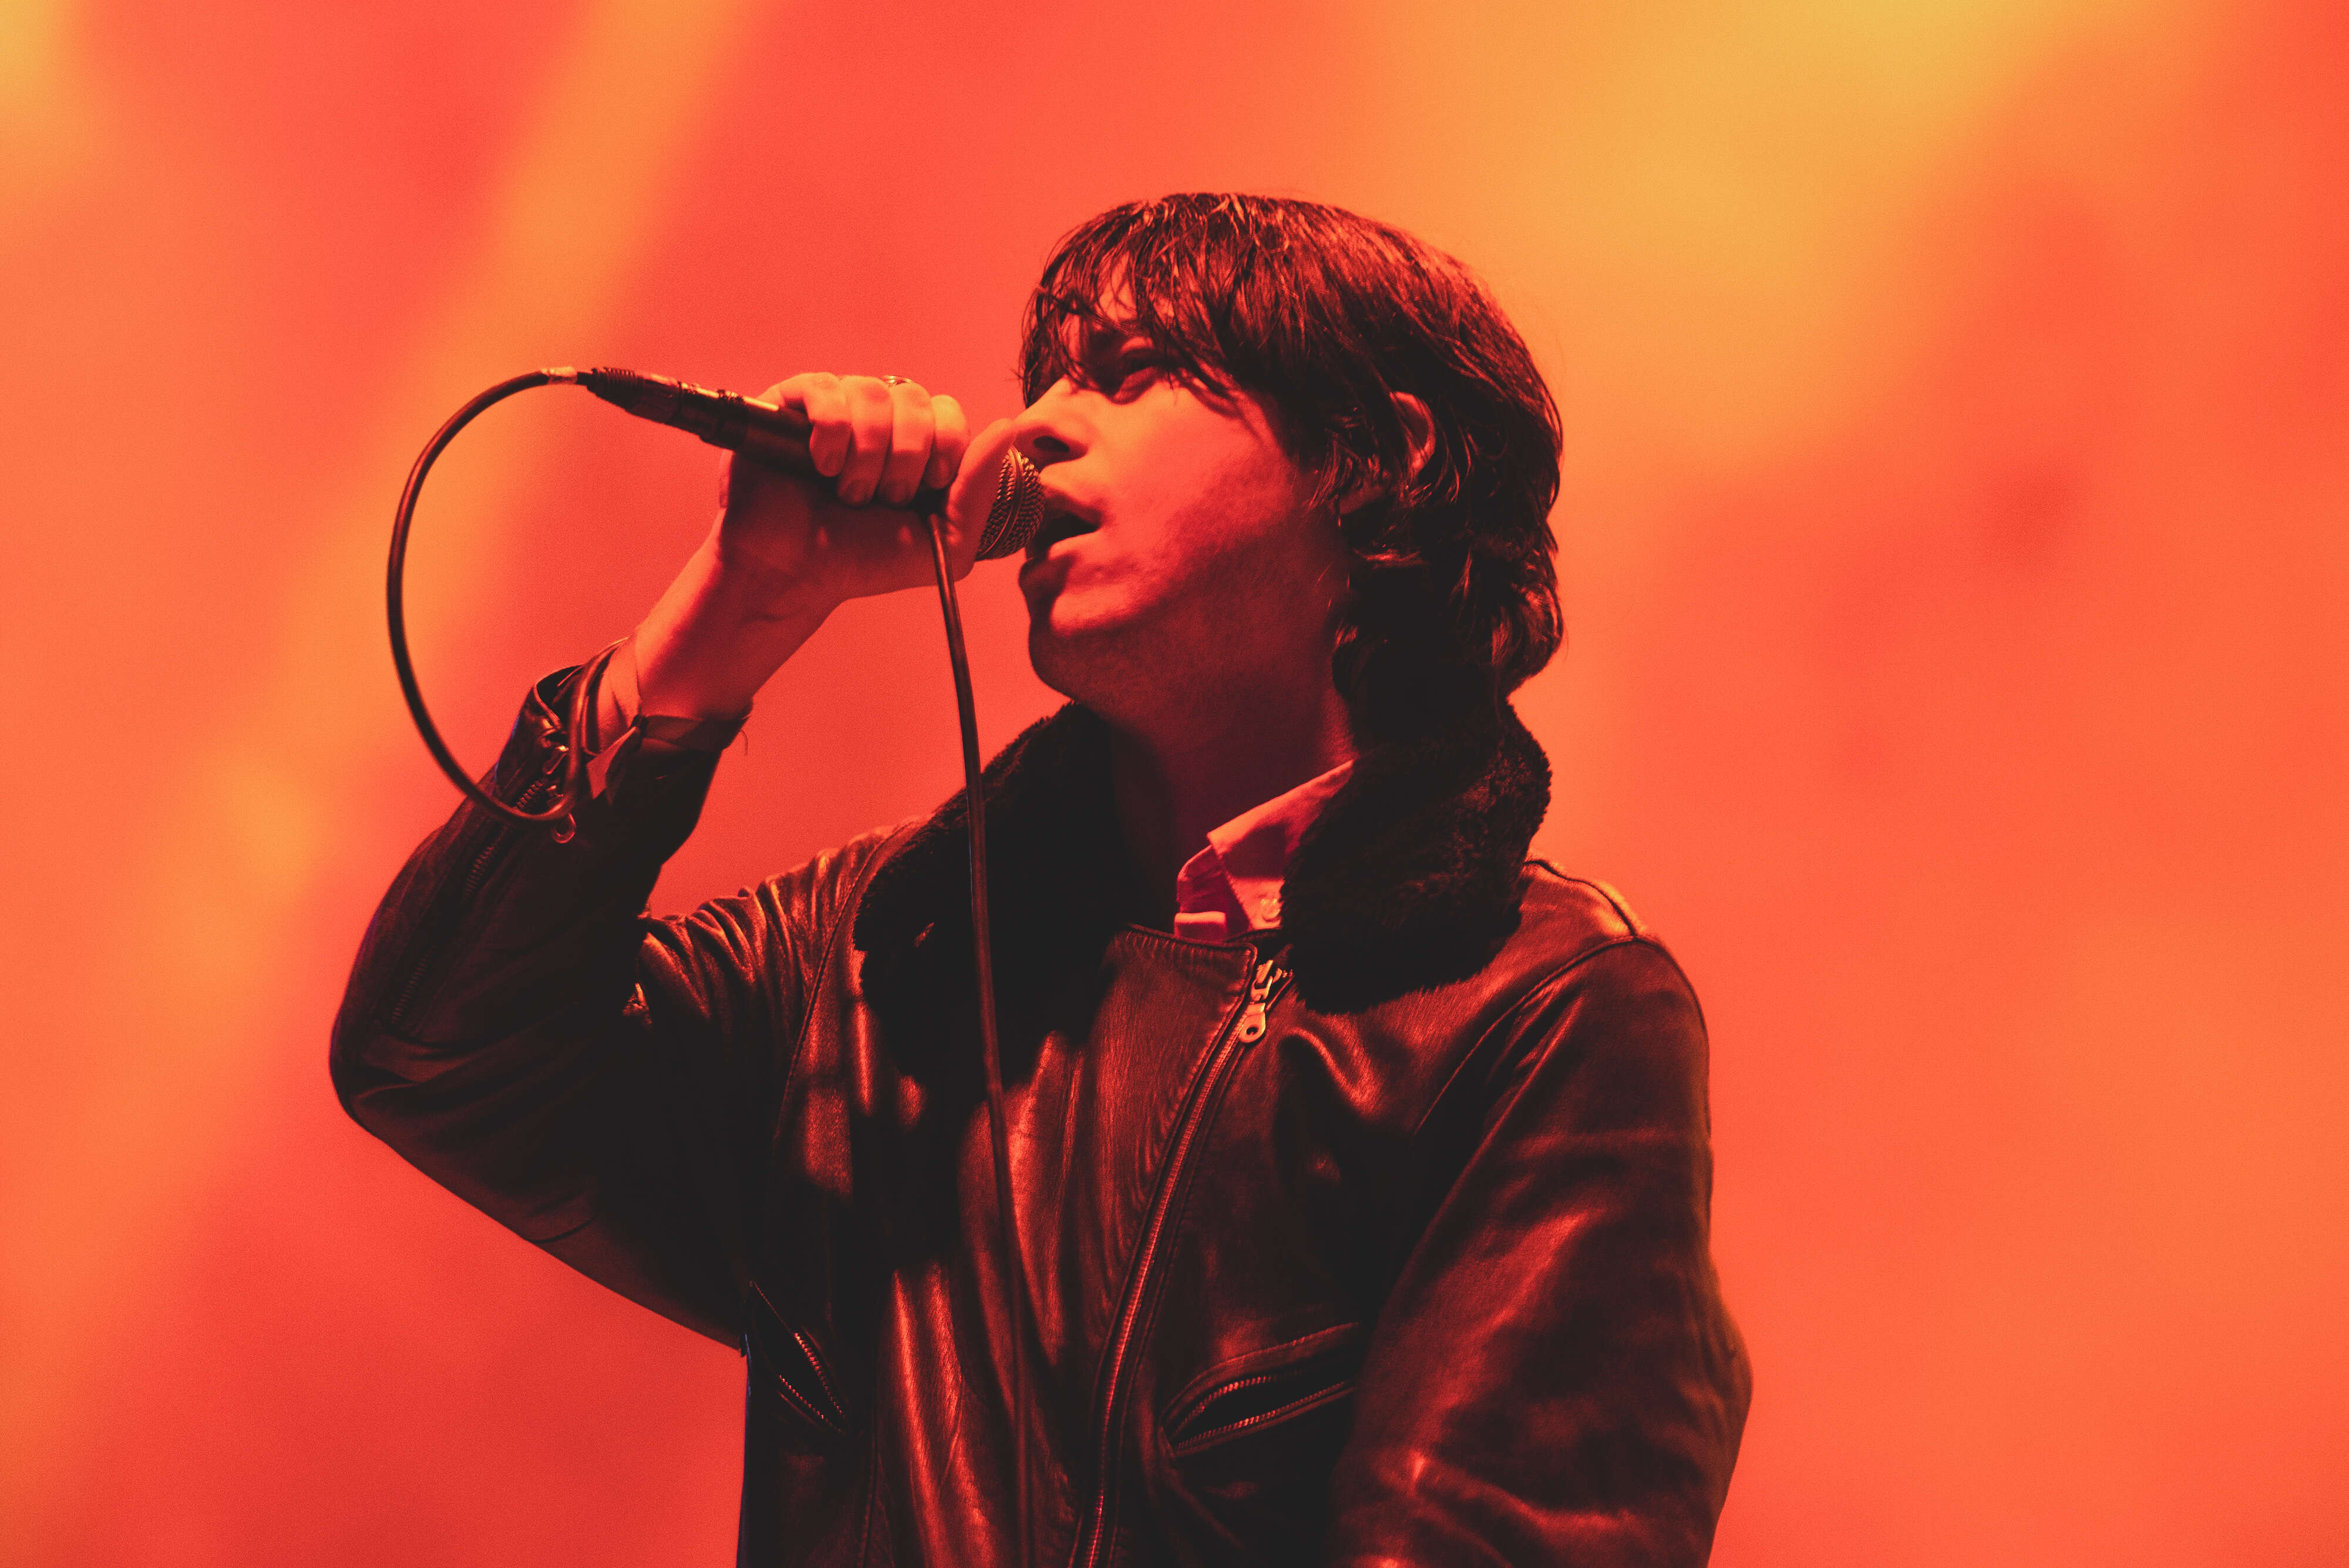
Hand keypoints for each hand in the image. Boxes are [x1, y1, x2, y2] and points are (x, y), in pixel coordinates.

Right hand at [713, 372, 972, 608]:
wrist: (796, 577)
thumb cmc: (864, 561)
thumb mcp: (945, 542)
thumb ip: (980, 488)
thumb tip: (1006, 426)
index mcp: (916, 445)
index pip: (948, 411)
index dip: (945, 446)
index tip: (927, 488)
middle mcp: (877, 420)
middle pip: (916, 398)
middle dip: (906, 456)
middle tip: (883, 499)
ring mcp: (834, 408)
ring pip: (873, 392)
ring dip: (867, 453)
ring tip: (847, 492)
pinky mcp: (789, 406)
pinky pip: (824, 387)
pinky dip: (831, 430)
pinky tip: (820, 464)